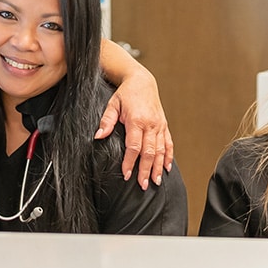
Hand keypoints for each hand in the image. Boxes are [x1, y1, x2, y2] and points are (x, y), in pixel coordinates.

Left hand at [97, 70, 174, 189]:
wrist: (142, 81)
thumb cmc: (126, 93)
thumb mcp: (113, 104)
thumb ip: (106, 121)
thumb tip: (98, 136)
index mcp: (137, 120)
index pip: (134, 146)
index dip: (130, 162)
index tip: (126, 174)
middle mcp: (151, 125)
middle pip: (150, 152)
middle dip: (147, 170)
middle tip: (143, 185)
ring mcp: (159, 125)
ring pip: (161, 150)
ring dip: (159, 167)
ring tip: (156, 181)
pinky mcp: (164, 125)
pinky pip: (168, 143)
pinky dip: (169, 156)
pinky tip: (167, 168)